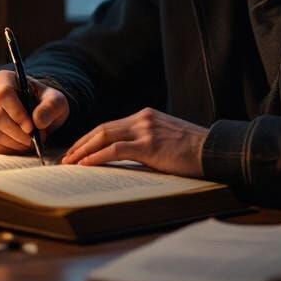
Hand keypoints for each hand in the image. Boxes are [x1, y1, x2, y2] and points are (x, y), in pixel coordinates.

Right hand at [0, 70, 69, 154]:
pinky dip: (9, 150)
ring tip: (31, 142)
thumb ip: (51, 107)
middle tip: (35, 139)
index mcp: (5, 79)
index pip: (4, 94)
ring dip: (15, 143)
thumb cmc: (45, 103)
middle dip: (18, 133)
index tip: (31, 127)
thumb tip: (37, 121)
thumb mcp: (56, 101)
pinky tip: (21, 145)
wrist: (37, 113)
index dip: (17, 113)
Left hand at [60, 108, 206, 177]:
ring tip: (70, 163)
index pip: (110, 126)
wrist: (214, 150)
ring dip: (83, 151)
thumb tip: (128, 157)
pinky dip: (96, 157)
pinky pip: (115, 150)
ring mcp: (145, 130)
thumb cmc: (194, 151)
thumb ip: (147, 141)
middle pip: (102, 129)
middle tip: (66, 158)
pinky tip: (85, 165)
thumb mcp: (167, 139)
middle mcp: (142, 118)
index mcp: (146, 116)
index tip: (77, 151)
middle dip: (81, 144)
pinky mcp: (149, 145)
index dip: (90, 138)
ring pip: (104, 137)